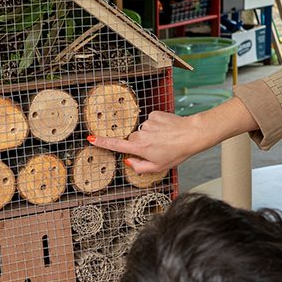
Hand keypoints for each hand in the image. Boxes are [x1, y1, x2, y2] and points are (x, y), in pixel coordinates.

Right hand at [89, 98, 259, 174]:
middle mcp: (141, 134)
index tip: (90, 138)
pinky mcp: (154, 114)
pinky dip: (157, 126)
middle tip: (157, 149)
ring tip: (165, 139)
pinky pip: (151, 121)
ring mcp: (147, 123)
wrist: (192, 134)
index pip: (116, 145)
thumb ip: (140, 167)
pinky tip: (167, 130)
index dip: (101, 143)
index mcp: (140, 148)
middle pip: (132, 139)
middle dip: (141, 144)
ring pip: (142, 130)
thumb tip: (130, 160)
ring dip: (151, 135)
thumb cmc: (177, 152)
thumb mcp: (158, 167)